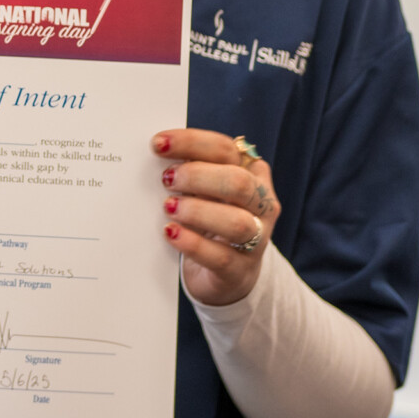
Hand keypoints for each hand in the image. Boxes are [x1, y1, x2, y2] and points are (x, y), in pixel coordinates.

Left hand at [152, 129, 281, 307]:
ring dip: (198, 211)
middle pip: (238, 182)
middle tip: (167, 178)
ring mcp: (256, 239)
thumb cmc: (210, 220)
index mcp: (251, 174)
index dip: (191, 143)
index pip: (225, 149)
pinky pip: (220, 256)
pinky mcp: (240, 270)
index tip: (159, 144)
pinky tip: (170, 233)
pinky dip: (192, 243)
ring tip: (168, 207)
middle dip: (198, 176)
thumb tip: (158, 152)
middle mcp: (260, 204)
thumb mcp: (205, 191)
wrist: (225, 275)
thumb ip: (191, 171)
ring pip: (236, 222)